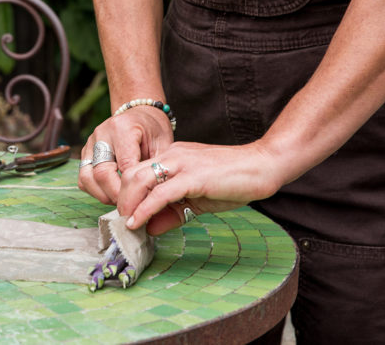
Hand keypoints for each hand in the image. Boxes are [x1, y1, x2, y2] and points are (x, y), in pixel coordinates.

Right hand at [78, 107, 173, 204]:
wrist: (140, 114)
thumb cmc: (153, 130)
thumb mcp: (163, 145)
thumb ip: (157, 168)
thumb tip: (152, 199)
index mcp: (123, 128)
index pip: (124, 166)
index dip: (133, 189)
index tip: (143, 204)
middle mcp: (102, 134)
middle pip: (102, 173)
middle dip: (116, 195)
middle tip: (130, 207)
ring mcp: (90, 143)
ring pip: (87, 178)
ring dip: (103, 195)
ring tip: (120, 202)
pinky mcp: (85, 152)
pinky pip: (83, 178)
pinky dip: (95, 191)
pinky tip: (111, 193)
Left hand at [117, 141, 282, 234]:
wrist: (263, 166)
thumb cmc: (233, 180)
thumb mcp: (197, 199)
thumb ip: (172, 212)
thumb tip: (150, 228)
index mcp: (172, 156)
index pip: (137, 170)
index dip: (126, 193)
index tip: (124, 213)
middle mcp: (172, 155)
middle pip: (130, 173)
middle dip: (121, 198)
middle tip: (122, 219)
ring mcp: (181, 164)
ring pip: (139, 179)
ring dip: (128, 203)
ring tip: (127, 222)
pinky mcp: (193, 177)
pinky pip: (160, 194)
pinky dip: (144, 209)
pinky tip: (138, 223)